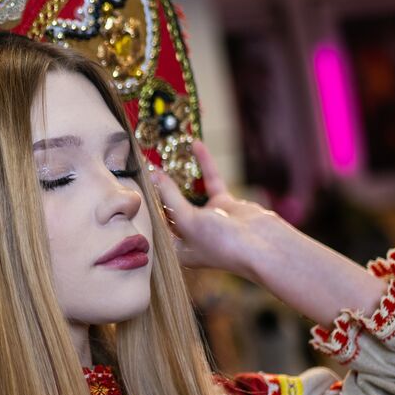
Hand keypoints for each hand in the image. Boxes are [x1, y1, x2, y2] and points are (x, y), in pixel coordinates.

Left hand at [153, 141, 386, 324]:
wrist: (265, 247)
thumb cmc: (223, 244)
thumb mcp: (189, 221)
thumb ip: (171, 198)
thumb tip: (154, 175)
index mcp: (176, 250)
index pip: (153, 225)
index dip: (142, 206)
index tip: (128, 183)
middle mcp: (190, 236)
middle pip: (167, 208)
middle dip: (155, 189)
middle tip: (139, 164)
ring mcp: (208, 220)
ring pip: (187, 193)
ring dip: (177, 175)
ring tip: (160, 155)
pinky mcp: (225, 205)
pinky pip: (210, 181)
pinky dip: (204, 164)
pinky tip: (195, 145)